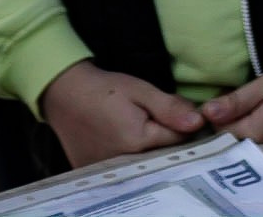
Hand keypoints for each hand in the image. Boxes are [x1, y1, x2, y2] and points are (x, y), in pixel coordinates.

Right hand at [41, 60, 203, 166]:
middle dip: (167, 136)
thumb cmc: (105, 89)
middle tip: (155, 116)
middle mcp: (124, 163)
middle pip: (163, 153)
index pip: (179, 139)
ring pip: (146, 160)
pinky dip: (131, 154)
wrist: (64, 94)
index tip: (179, 111)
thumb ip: (170, 108)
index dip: (184, 124)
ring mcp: (108, 171)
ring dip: (150, 146)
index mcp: (138, 142)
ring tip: (138, 125)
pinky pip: (126, 166)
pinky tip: (124, 137)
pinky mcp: (96, 172)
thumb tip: (198, 122)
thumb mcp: (141, 91)